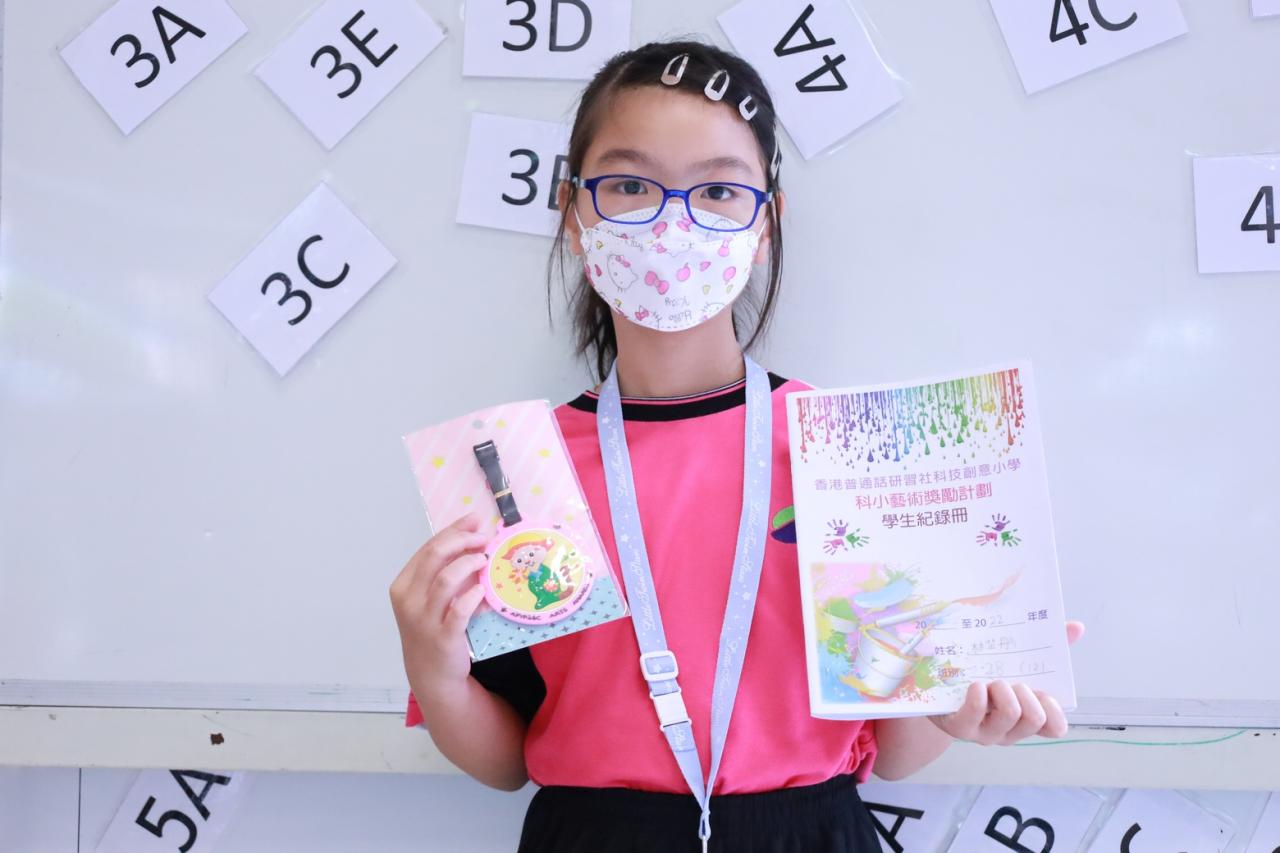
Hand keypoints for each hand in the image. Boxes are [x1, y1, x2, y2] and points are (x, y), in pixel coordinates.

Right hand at [389, 512, 491, 699]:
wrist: (430, 672)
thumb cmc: (432, 627)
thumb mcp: (428, 598)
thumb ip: (443, 569)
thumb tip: (472, 534)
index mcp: (403, 586)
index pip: (428, 548)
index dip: (453, 531)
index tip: (475, 521)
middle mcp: (409, 601)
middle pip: (434, 557)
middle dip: (461, 541)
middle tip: (483, 538)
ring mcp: (424, 619)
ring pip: (445, 580)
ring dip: (468, 564)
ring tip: (484, 560)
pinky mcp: (443, 637)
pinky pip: (458, 611)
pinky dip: (471, 596)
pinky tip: (482, 589)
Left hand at [928, 620, 1084, 744]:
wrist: (937, 686)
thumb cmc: (982, 674)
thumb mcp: (1014, 662)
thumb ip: (1048, 647)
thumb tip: (1076, 627)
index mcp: (1026, 718)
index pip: (1055, 728)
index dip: (1055, 711)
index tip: (1044, 691)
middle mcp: (1008, 730)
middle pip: (1034, 719)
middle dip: (1027, 694)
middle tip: (1012, 682)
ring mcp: (984, 731)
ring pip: (1011, 714)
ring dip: (1004, 690)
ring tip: (992, 681)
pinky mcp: (959, 727)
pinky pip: (975, 713)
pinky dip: (978, 696)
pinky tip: (975, 684)